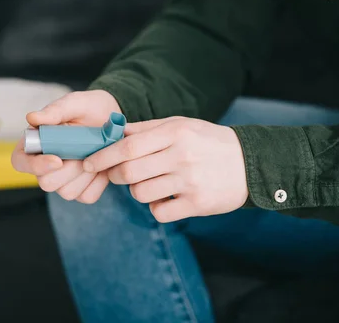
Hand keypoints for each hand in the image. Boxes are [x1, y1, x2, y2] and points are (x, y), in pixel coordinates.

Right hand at [11, 90, 120, 203]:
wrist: (113, 121)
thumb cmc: (88, 109)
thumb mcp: (74, 104)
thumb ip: (55, 110)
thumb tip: (31, 117)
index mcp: (35, 144)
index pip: (20, 162)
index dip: (35, 165)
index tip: (57, 159)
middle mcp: (45, 166)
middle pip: (46, 183)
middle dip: (69, 169)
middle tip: (85, 151)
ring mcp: (63, 181)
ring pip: (67, 192)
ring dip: (85, 174)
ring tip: (95, 154)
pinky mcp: (82, 190)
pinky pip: (87, 196)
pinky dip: (99, 182)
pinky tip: (103, 166)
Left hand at [82, 117, 248, 222]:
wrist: (249, 163)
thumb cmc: (208, 142)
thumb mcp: (181, 125)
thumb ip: (147, 129)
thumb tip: (113, 131)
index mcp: (175, 133)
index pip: (127, 146)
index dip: (103, 156)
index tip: (88, 162)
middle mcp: (182, 156)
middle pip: (129, 172)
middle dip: (114, 175)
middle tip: (116, 175)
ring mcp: (190, 182)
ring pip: (141, 194)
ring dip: (137, 191)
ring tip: (150, 184)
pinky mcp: (197, 204)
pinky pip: (159, 212)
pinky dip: (156, 207)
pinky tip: (167, 198)